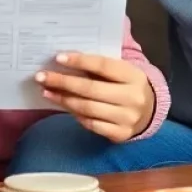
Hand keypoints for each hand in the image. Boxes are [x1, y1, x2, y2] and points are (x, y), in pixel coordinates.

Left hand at [35, 53, 154, 141]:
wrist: (149, 111)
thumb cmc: (126, 84)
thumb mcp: (120, 71)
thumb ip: (98, 65)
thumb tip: (63, 60)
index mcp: (133, 76)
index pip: (103, 65)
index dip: (79, 60)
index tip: (58, 57)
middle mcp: (133, 97)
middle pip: (91, 88)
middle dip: (63, 82)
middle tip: (41, 77)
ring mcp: (127, 118)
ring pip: (88, 108)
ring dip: (63, 99)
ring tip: (46, 91)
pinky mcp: (120, 134)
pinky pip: (91, 124)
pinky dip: (75, 114)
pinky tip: (63, 105)